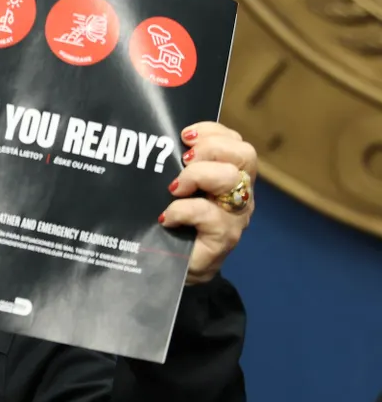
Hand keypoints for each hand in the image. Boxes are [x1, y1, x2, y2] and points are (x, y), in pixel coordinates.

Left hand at [159, 122, 256, 284]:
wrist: (174, 269)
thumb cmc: (174, 224)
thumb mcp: (177, 191)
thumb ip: (177, 169)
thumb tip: (157, 143)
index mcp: (231, 176)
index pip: (236, 142)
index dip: (213, 132)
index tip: (185, 135)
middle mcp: (240, 194)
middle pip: (244, 155)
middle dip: (211, 148)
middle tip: (184, 160)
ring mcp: (236, 217)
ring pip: (231, 179)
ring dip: (198, 175)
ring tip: (174, 187)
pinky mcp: (224, 238)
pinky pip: (209, 214)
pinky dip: (182, 210)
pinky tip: (167, 218)